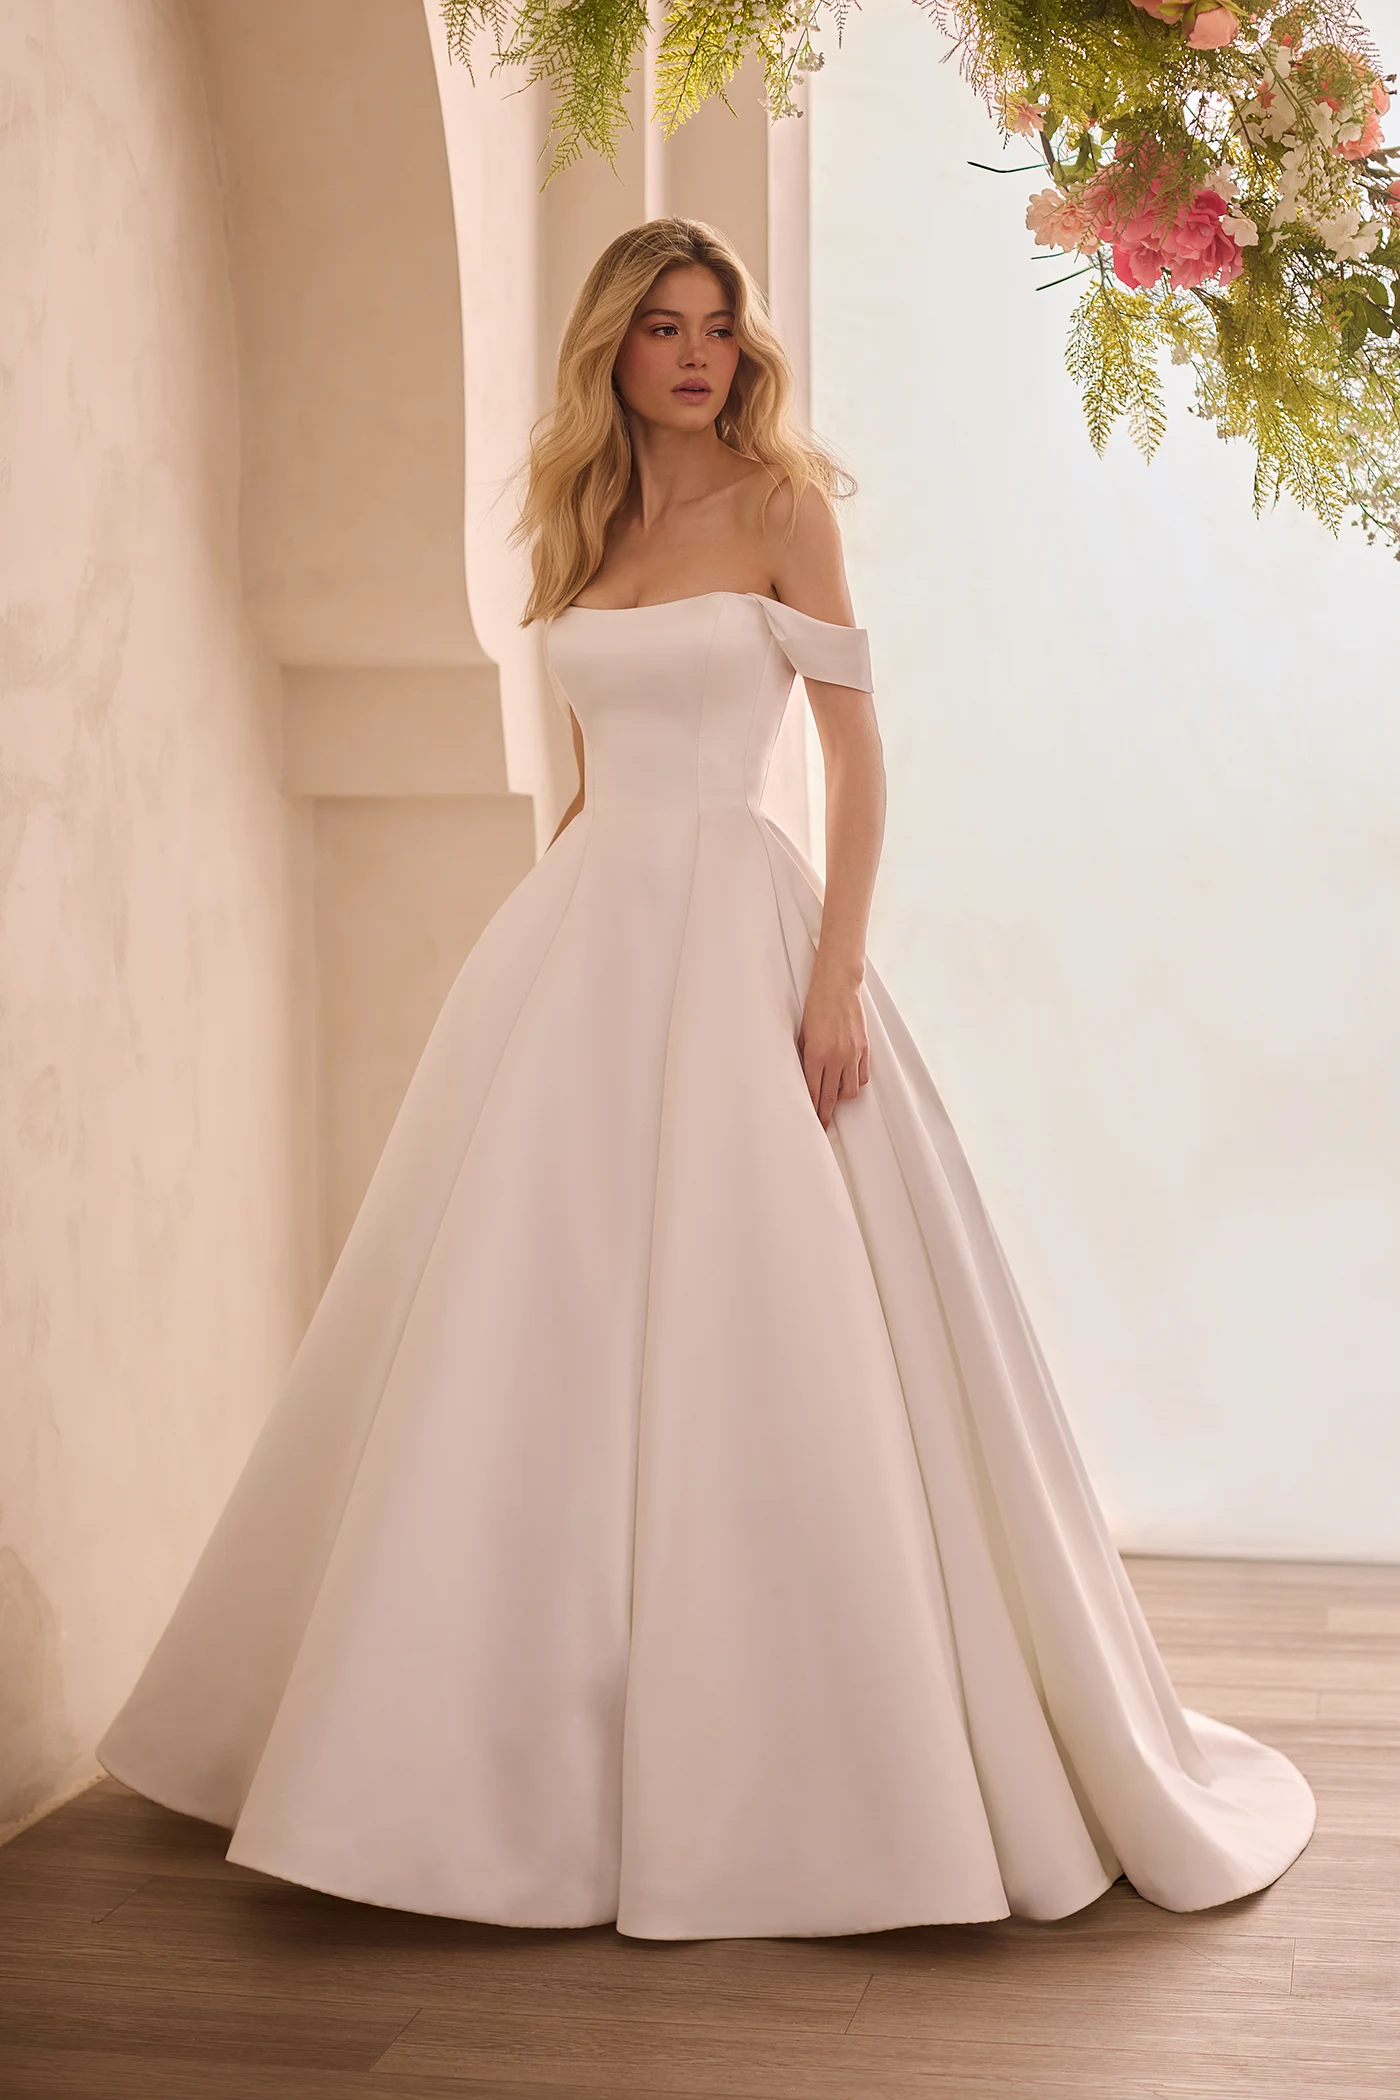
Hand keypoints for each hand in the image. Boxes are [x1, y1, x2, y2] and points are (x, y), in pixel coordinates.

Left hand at [798, 958, 869, 1128]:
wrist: (838, 986)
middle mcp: (836, 1057)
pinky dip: (854, 1083)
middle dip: (825, 1114)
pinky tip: (847, 1082)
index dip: (812, 1110)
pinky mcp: (865, 1049)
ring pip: (849, 1091)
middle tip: (822, 1126)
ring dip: (840, 1098)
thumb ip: (805, 1058)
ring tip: (833, 1098)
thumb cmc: (816, 1006)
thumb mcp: (802, 1034)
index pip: (813, 1092)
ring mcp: (852, 1054)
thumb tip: (805, 1080)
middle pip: (830, 1097)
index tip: (811, 1122)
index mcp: (816, 1054)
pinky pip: (861, 1076)